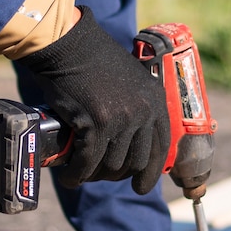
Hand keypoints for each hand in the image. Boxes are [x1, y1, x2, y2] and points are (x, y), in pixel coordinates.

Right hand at [17, 10, 170, 194]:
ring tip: (81, 174)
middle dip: (117, 175)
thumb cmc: (93, 60)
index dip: (150, 172)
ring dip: (94, 176)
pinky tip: (69, 177)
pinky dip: (76, 174)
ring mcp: (121, 119)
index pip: (162, 148)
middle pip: (136, 162)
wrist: (68, 45)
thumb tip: (131, 140)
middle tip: (100, 175)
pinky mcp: (95, 124)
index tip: (140, 185)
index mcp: (156, 101)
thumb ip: (137, 106)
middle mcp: (144, 112)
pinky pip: (87, 162)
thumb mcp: (130, 80)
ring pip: (111, 166)